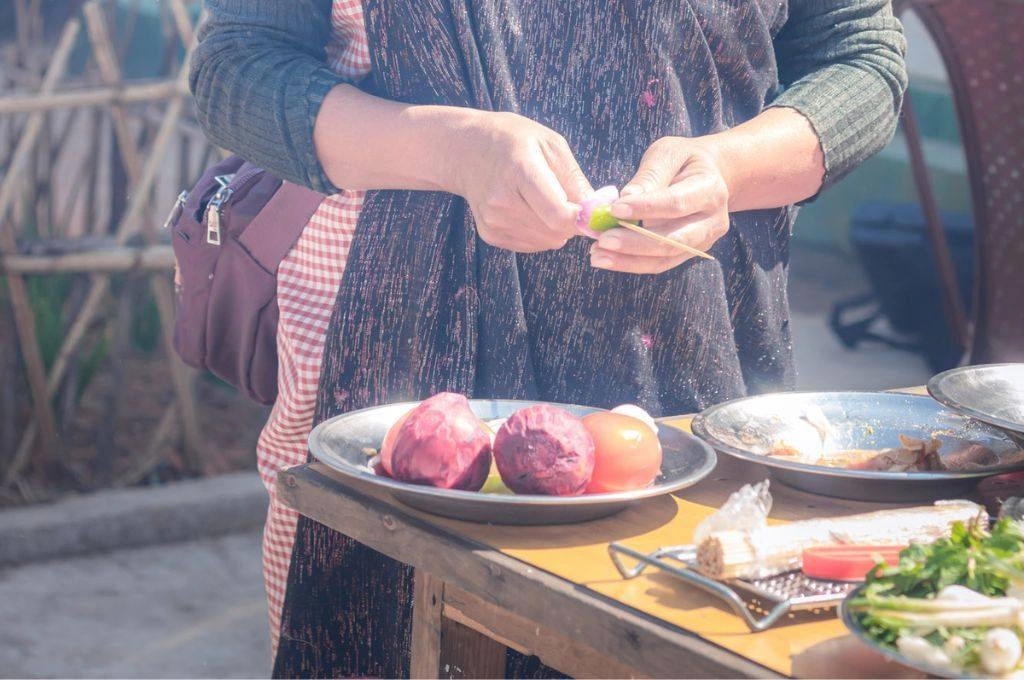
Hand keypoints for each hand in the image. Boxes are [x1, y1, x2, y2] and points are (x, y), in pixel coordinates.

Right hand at [448, 111, 592, 252]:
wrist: (466, 150)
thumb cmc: (513, 140)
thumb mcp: (551, 144)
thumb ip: (574, 179)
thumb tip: (597, 210)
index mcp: (520, 171)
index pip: (559, 215)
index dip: (583, 219)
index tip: (592, 211)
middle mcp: (502, 201)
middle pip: (556, 232)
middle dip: (572, 221)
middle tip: (570, 200)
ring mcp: (494, 221)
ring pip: (548, 241)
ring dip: (557, 227)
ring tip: (546, 200)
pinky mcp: (490, 234)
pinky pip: (532, 245)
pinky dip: (541, 232)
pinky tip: (530, 209)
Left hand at [589, 137, 728, 273]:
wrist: (710, 175)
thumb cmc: (683, 160)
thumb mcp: (668, 153)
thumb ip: (650, 174)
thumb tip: (626, 197)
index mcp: (710, 189)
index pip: (676, 203)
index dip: (645, 208)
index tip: (614, 209)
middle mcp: (712, 220)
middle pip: (673, 239)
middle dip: (636, 242)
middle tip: (603, 240)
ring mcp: (703, 240)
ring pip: (665, 257)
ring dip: (629, 259)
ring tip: (598, 254)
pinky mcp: (689, 252)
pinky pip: (660, 263)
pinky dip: (632, 263)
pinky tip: (608, 258)